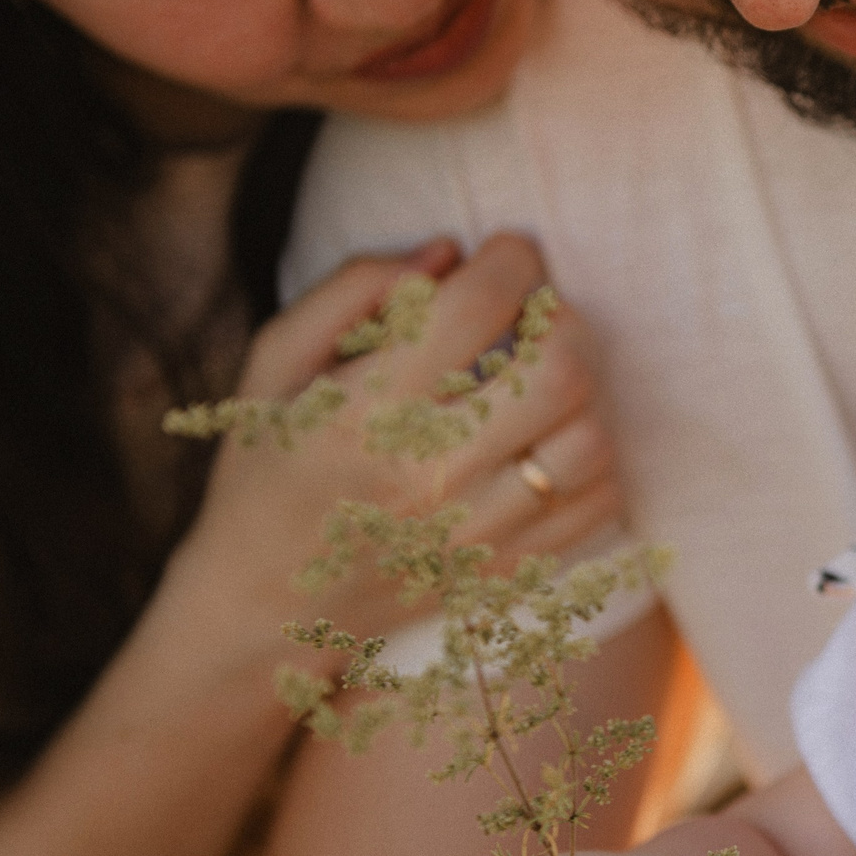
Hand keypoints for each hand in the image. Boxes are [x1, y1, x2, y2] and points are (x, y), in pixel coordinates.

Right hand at [171, 230, 624, 651]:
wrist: (259, 605)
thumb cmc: (266, 466)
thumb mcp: (273, 363)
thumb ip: (352, 290)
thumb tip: (448, 251)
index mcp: (363, 411)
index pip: (477, 308)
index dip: (513, 259)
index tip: (510, 252)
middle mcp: (428, 474)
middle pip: (559, 372)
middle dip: (562, 320)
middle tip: (536, 315)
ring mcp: (475, 531)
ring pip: (589, 441)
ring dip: (583, 393)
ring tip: (543, 379)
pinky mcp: (504, 571)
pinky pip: (596, 504)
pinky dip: (592, 459)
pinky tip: (548, 439)